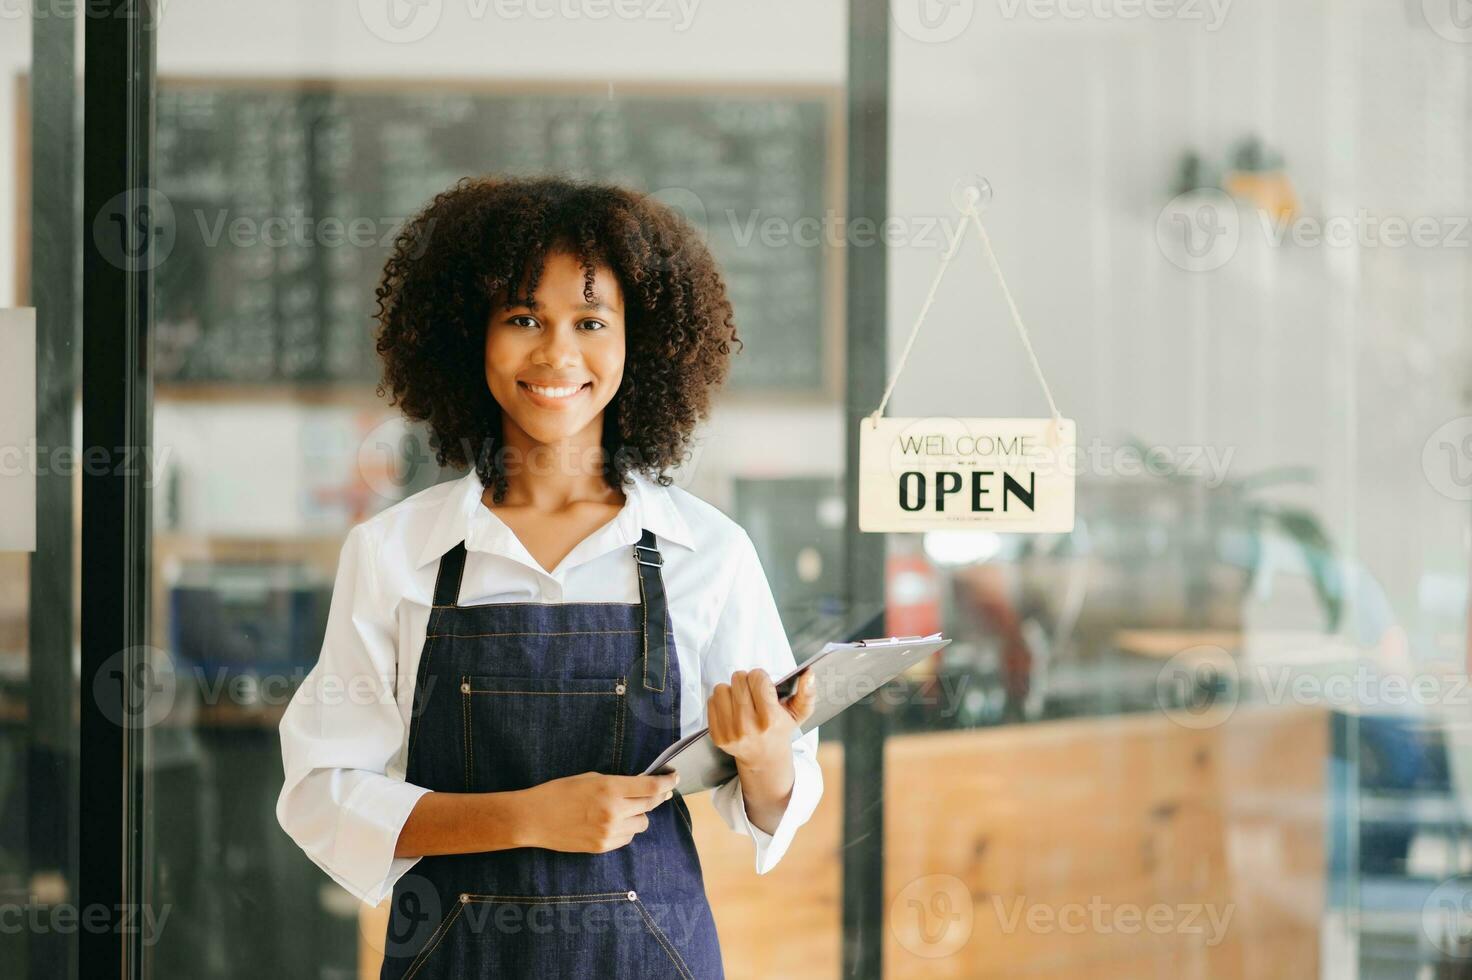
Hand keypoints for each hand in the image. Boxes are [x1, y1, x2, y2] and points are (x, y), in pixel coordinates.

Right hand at [516, 771, 678, 852]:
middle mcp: (613, 812)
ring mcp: (609, 832)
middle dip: (657, 797)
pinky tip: (612, 822)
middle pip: (650, 805)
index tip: (674, 778)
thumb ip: (617, 783)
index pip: (651, 788)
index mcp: (610, 789)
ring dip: (638, 815)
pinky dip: (625, 829)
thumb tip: (640, 786)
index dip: (667, 782)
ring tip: (623, 809)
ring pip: (642, 824)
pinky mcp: (603, 847)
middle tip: (660, 791)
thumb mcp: (591, 778)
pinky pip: (627, 838)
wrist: (535, 818)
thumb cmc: (560, 792)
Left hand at [707, 668, 815, 770]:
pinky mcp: (717, 736)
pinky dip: (720, 702)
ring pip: (721, 688)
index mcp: (770, 719)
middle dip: (745, 680)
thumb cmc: (780, 729)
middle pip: (738, 679)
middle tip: (751, 690)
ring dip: (731, 690)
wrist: (764, 758)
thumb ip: (807, 693)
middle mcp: (748, 727)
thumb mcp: (799, 713)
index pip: (757, 678)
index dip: (760, 676)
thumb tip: (809, 673)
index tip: (763, 684)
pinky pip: (711, 702)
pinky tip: (731, 710)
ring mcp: (731, 733)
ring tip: (741, 700)